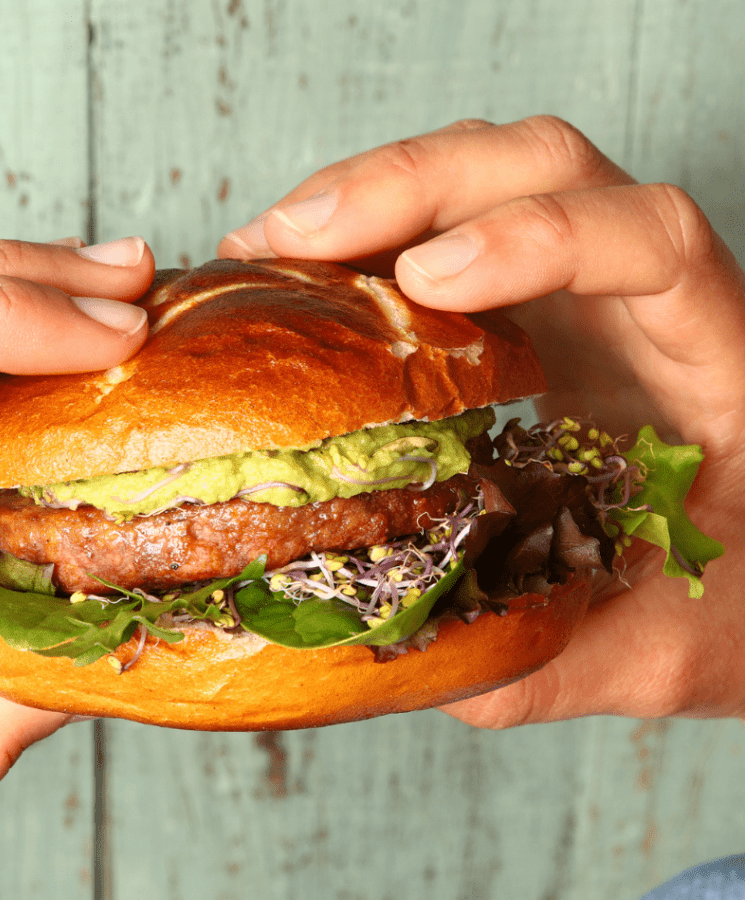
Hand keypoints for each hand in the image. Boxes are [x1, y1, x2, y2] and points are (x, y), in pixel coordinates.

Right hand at [219, 115, 744, 725]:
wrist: (743, 577)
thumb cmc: (726, 607)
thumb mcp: (656, 655)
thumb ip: (550, 665)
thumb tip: (412, 664)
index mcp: (715, 365)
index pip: (651, 241)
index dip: (540, 237)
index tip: (428, 282)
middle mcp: (645, 302)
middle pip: (548, 164)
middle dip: (415, 183)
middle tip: (298, 238)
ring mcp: (578, 294)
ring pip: (488, 176)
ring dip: (373, 194)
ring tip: (271, 248)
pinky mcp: (523, 308)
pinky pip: (443, 231)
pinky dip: (364, 239)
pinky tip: (296, 272)